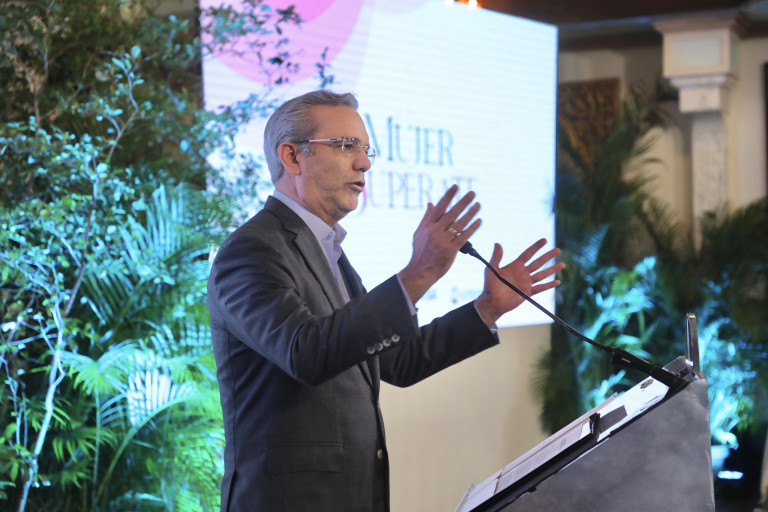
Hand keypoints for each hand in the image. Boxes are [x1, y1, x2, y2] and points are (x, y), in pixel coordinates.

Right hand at [398, 184, 481, 303]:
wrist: (420, 271)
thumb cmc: (420, 252)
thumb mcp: (419, 233)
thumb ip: (426, 218)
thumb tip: (430, 203)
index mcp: (427, 225)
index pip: (439, 207)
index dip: (448, 196)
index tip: (456, 186)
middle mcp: (435, 231)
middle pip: (452, 213)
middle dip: (463, 201)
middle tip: (473, 193)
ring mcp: (443, 241)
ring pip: (460, 223)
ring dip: (471, 213)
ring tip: (478, 205)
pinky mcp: (450, 250)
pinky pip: (464, 236)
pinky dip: (472, 228)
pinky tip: (479, 221)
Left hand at [474, 239, 564, 326]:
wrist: (492, 302)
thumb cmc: (490, 285)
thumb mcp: (491, 269)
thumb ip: (496, 257)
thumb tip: (497, 243)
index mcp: (515, 266)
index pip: (528, 254)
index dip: (536, 247)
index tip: (544, 240)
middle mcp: (522, 273)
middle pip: (538, 262)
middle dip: (548, 256)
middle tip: (558, 250)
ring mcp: (526, 283)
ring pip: (542, 274)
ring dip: (552, 269)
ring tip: (562, 264)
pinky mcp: (528, 293)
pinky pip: (540, 288)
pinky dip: (549, 285)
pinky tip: (557, 282)